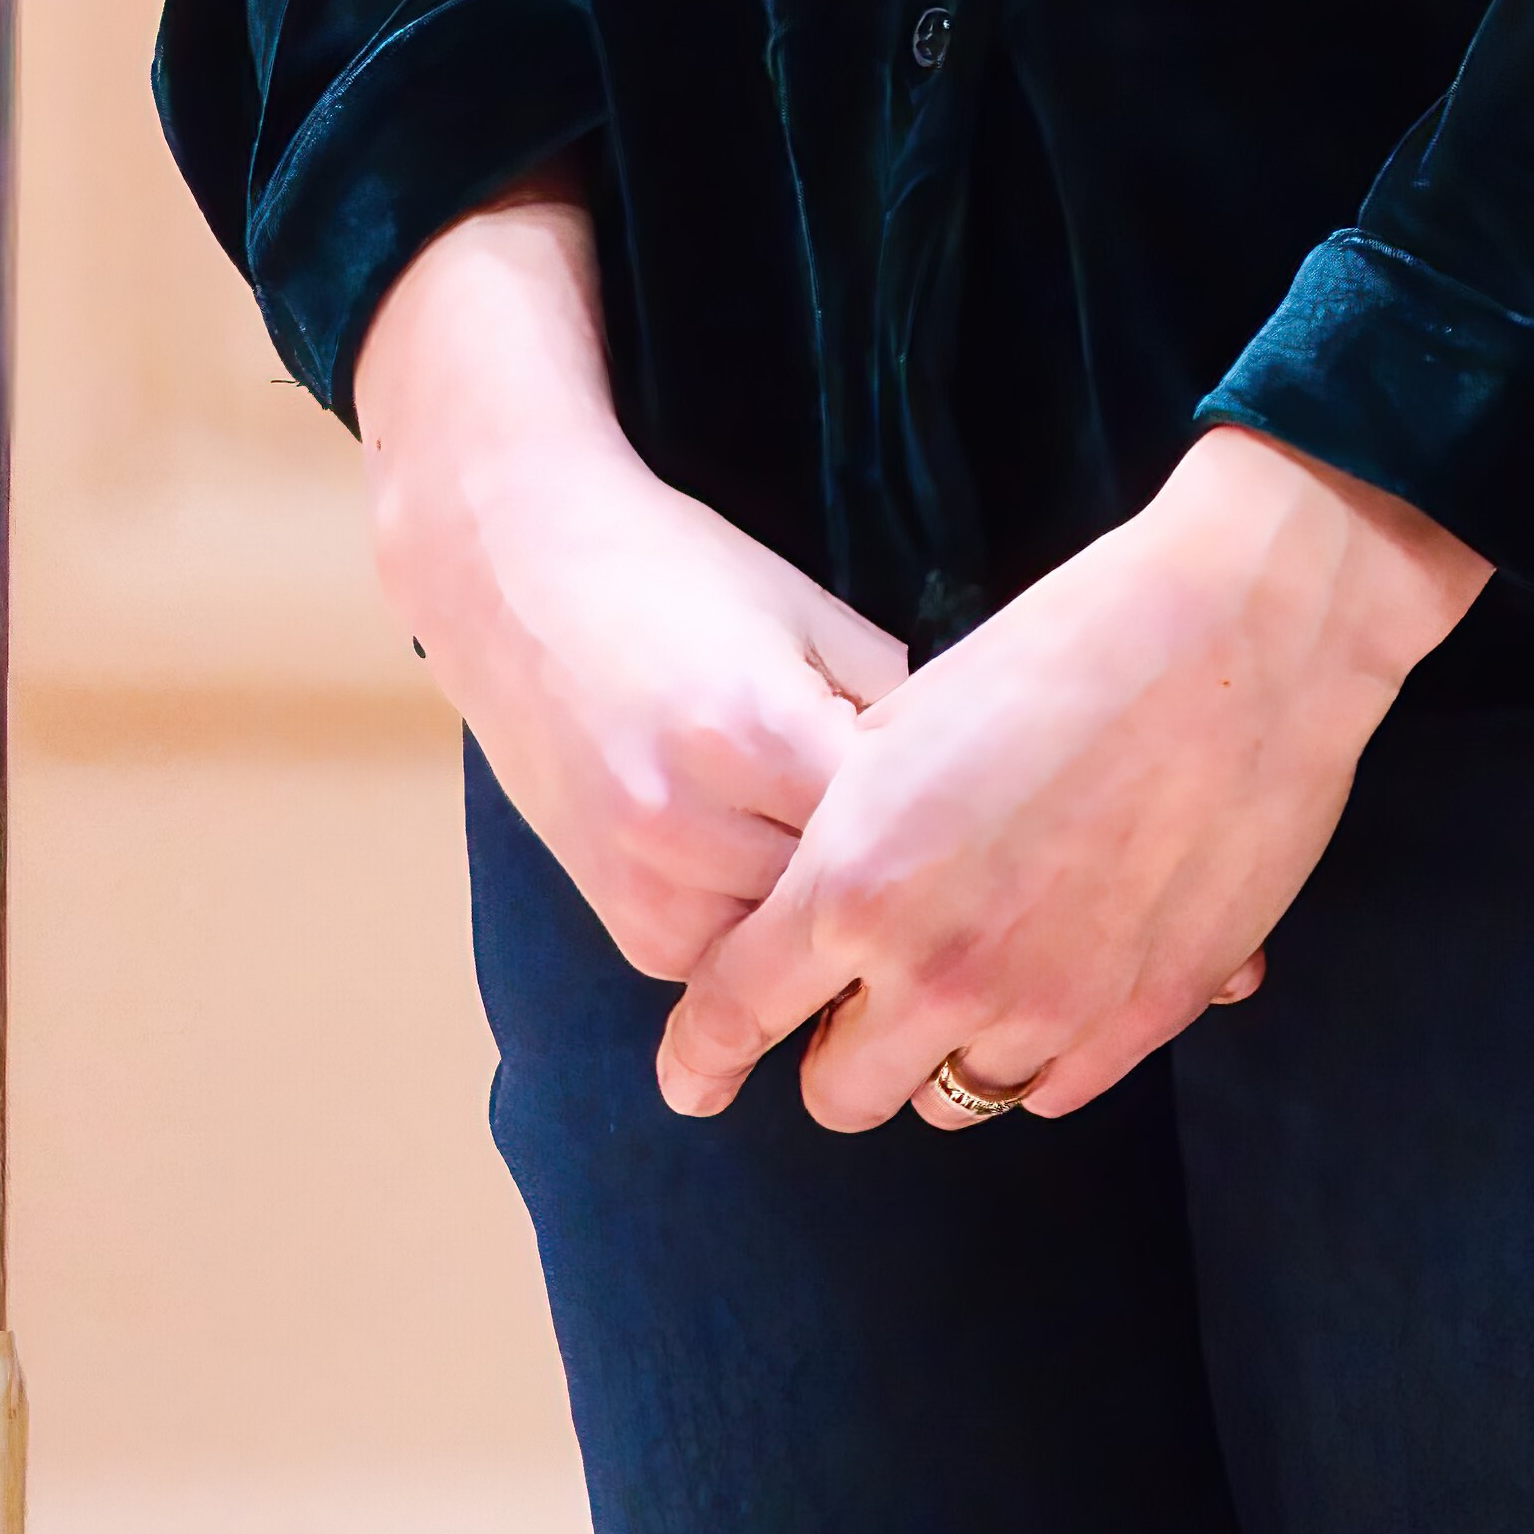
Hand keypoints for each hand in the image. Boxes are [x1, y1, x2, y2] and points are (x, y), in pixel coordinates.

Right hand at [357, 181, 906, 979]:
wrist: (513, 573)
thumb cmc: (679, 571)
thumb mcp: (807, 612)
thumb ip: (893, 707)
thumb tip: (983, 792)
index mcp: (757, 733)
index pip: (905, 832)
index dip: (967, 829)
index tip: (1019, 831)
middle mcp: (693, 824)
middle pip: (858, 907)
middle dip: (914, 891)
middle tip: (981, 879)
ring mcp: (649, 883)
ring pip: (803, 957)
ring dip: (848, 930)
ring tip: (904, 891)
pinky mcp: (624, 920)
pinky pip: (740, 963)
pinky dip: (780, 935)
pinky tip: (806, 884)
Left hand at [654, 428, 1484, 1137]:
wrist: (1236, 639)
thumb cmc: (1064, 650)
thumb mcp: (909, 726)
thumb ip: (851, 838)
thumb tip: (825, 909)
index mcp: (856, 885)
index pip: (736, 1015)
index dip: (701, 1056)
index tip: (691, 1079)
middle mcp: (937, 971)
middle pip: (842, 1095)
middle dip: (839, 1054)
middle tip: (865, 998)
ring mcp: (1043, 1009)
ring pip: (953, 1097)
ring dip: (948, 1048)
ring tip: (984, 958)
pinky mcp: (1138, 1022)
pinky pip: (1052, 1089)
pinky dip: (1040, 1047)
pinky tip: (1064, 963)